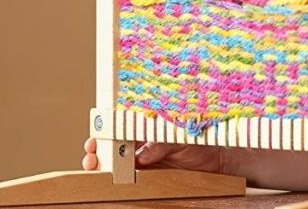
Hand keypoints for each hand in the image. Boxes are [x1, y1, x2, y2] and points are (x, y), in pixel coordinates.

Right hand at [82, 137, 223, 172]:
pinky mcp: (148, 177)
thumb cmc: (200, 141)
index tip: (95, 136)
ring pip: (115, 164)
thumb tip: (143, 154)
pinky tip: (111, 181)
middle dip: (96, 150)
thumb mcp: (180, 137)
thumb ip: (161, 144)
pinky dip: (117, 180)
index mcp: (148, 127)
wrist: (216, 160)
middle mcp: (142, 144)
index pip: (120, 126)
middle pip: (111, 147)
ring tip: (94, 166)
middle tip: (91, 155)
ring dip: (102, 166)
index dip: (104, 131)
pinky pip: (128, 179)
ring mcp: (143, 162)